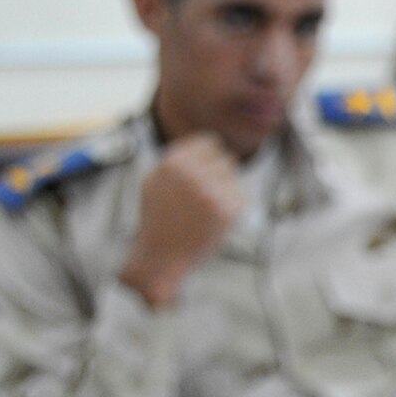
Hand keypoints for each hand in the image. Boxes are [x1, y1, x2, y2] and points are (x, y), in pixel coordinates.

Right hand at [118, 134, 243, 307]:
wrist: (161, 256)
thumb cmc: (159, 218)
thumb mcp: (156, 179)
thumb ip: (179, 158)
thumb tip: (210, 140)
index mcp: (173, 162)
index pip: (210, 142)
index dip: (210, 157)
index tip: (205, 172)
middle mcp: (192, 174)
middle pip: (226, 159)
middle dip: (218, 174)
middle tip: (204, 195)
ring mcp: (212, 191)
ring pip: (234, 177)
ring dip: (225, 189)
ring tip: (205, 208)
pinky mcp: (228, 210)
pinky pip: (239, 196)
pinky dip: (231, 206)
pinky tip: (213, 219)